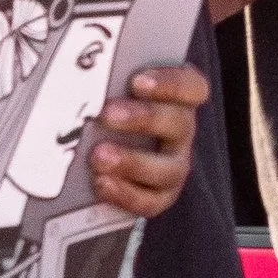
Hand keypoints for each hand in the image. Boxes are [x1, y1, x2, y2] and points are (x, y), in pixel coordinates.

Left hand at [87, 61, 205, 218]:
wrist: (93, 154)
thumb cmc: (102, 109)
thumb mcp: (109, 89)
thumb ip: (106, 81)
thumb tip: (85, 77)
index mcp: (176, 98)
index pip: (191, 87)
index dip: (170, 84)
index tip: (138, 82)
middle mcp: (180, 131)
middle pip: (178, 123)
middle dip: (143, 119)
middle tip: (107, 114)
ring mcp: (173, 165)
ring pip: (168, 167)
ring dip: (133, 161)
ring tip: (99, 156)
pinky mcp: (158, 196)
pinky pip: (151, 200)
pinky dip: (126, 193)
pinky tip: (101, 183)